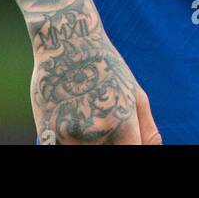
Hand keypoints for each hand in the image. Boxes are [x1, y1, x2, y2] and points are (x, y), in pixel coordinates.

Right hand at [13, 0, 161, 144]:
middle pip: (105, 156)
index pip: (134, 155)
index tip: (125, 141)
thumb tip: (152, 153)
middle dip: (107, 145)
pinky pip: (61, 151)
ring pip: (83, 154)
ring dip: (86, 144)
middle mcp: (97, 135)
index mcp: (123, 126)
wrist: (67, 40)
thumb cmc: (106, 67)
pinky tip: (71, 121)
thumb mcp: (135, 94)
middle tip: (102, 125)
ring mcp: (70, 136)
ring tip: (85, 116)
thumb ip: (147, 131)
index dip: (131, 151)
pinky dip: (68, 142)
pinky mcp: (47, 133)